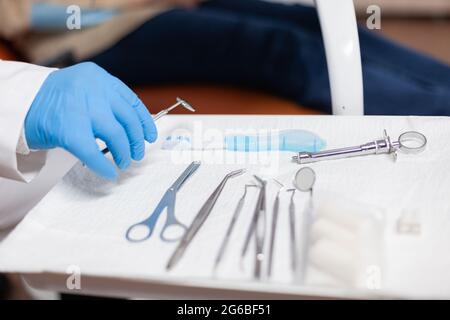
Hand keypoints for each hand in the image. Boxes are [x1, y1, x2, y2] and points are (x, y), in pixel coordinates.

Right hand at [25, 62, 156, 179]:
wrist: (18, 105)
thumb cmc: (54, 102)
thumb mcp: (84, 90)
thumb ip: (107, 102)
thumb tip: (136, 128)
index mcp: (98, 77)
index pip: (131, 101)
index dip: (144, 122)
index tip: (150, 136)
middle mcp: (92, 88)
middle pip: (127, 120)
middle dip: (136, 141)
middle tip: (137, 154)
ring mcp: (80, 108)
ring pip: (116, 136)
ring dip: (123, 153)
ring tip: (124, 162)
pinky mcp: (68, 130)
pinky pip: (95, 154)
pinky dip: (104, 166)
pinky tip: (109, 173)